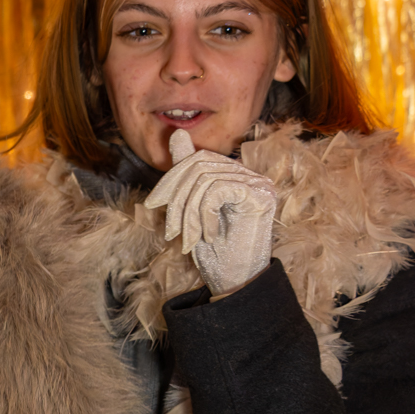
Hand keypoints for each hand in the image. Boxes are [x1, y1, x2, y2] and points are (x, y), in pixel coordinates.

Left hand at [144, 128, 275, 295]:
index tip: (153, 205)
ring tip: (188, 238)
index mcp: (236, 174)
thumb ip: (187, 171)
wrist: (233, 280)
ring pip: (205, 179)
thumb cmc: (213, 248)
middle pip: (199, 165)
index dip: (170, 179)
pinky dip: (204, 215)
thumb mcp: (191, 205)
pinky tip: (208, 236)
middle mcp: (252, 176)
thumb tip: (178, 133)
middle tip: (171, 230)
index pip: (197, 158)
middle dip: (176, 197)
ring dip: (188, 214)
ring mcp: (260, 185)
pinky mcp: (261, 197)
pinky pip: (217, 190)